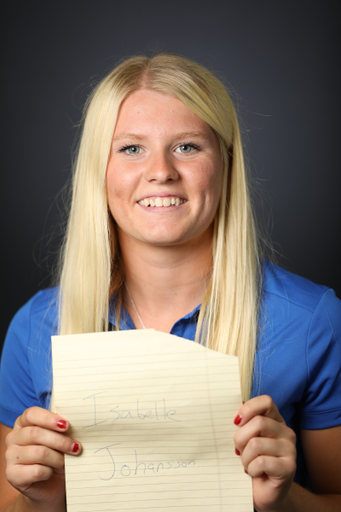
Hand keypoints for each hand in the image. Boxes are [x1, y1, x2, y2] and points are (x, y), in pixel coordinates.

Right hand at [5, 407, 80, 506]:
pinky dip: (48, 472)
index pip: (31, 414)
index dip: (49, 418)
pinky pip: (36, 471)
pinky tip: (51, 472)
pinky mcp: (12, 475)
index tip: (66, 425)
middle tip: (75, 447)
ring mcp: (10, 456)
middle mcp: (14, 438)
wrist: (49, 485)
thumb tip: (76, 424)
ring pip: (39, 452)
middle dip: (60, 441)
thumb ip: (61, 429)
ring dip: (58, 458)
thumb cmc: (56, 456)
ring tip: (66, 461)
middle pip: (36, 433)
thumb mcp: (59, 439)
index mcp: (23, 423)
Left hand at [234, 395, 295, 511]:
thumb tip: (234, 415)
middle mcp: (286, 432)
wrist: (264, 493)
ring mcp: (290, 449)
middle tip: (239, 451)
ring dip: (245, 458)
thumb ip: (244, 424)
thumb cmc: (252, 462)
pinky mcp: (289, 467)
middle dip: (241, 438)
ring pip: (256, 443)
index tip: (237, 422)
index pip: (266, 402)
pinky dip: (251, 469)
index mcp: (276, 421)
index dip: (248, 409)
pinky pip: (261, 462)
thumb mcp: (246, 439)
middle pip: (258, 422)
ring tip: (249, 465)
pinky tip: (255, 473)